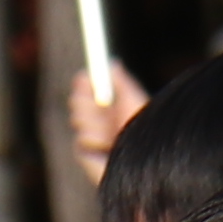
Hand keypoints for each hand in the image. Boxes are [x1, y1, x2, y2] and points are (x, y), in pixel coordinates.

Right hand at [65, 57, 150, 192]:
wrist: (142, 157)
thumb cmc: (144, 130)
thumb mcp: (133, 100)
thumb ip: (121, 82)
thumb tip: (112, 63)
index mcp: (117, 115)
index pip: (95, 97)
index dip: (87, 87)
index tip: (84, 75)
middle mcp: (106, 129)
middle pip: (81, 107)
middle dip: (82, 98)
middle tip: (84, 89)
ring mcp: (96, 143)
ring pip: (78, 121)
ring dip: (91, 120)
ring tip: (109, 129)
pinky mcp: (88, 158)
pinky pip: (80, 140)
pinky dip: (92, 139)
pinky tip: (106, 146)